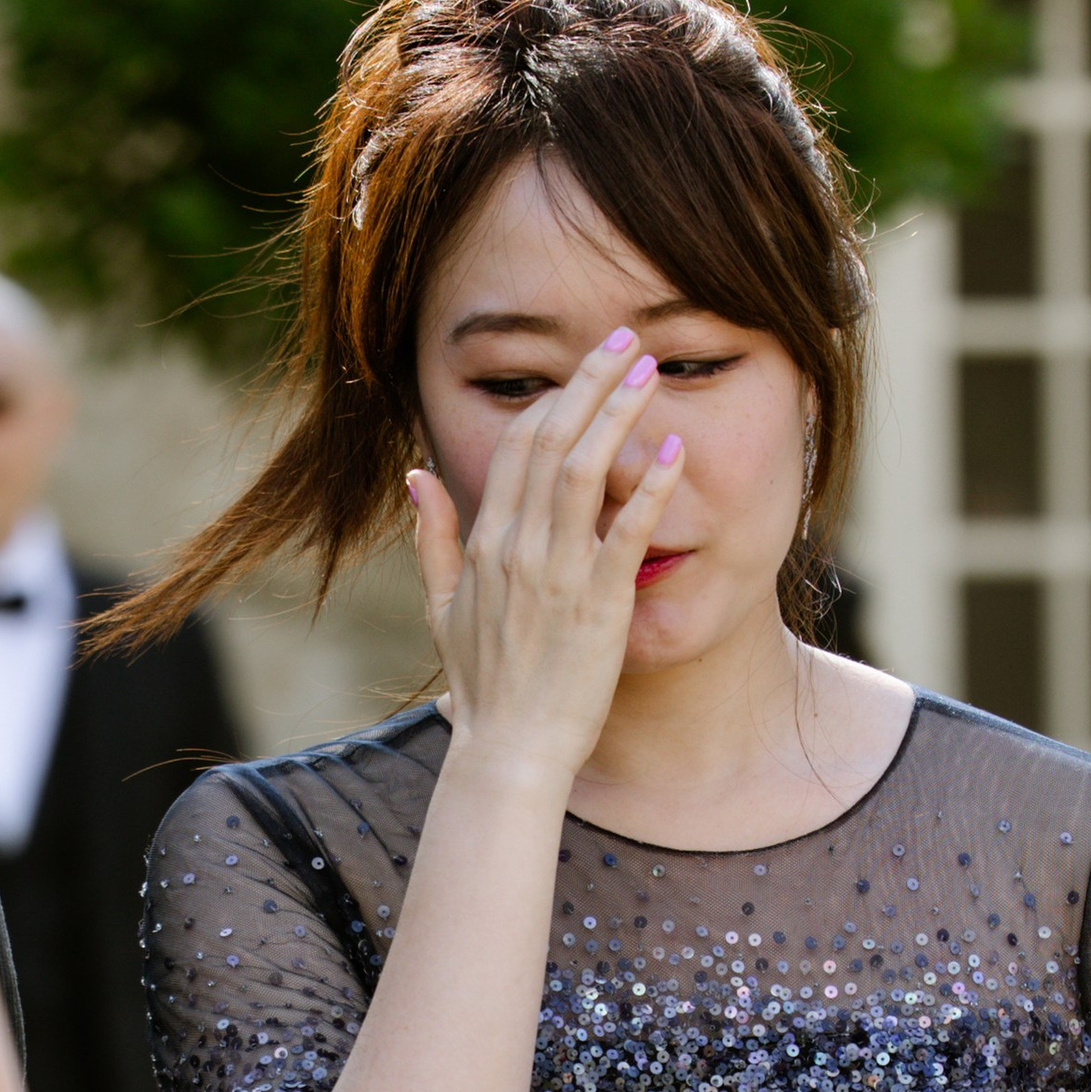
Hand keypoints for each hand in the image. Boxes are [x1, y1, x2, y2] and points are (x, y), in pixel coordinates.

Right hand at [408, 330, 681, 787]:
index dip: (553, 399)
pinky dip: (649, 485)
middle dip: (588, 382)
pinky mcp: (598, 604)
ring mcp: (556, 573)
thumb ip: (432, 537)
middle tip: (624, 339)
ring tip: (648, 371)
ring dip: (617, 413)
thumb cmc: (485, 687)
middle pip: (550, 440)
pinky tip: (674, 450)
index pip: (515, 446)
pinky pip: (626, 530)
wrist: (509, 752)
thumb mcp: (441, 609)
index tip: (586, 370)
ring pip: (583, 469)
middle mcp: (516, 548)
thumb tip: (416, 474)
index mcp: (485, 543)